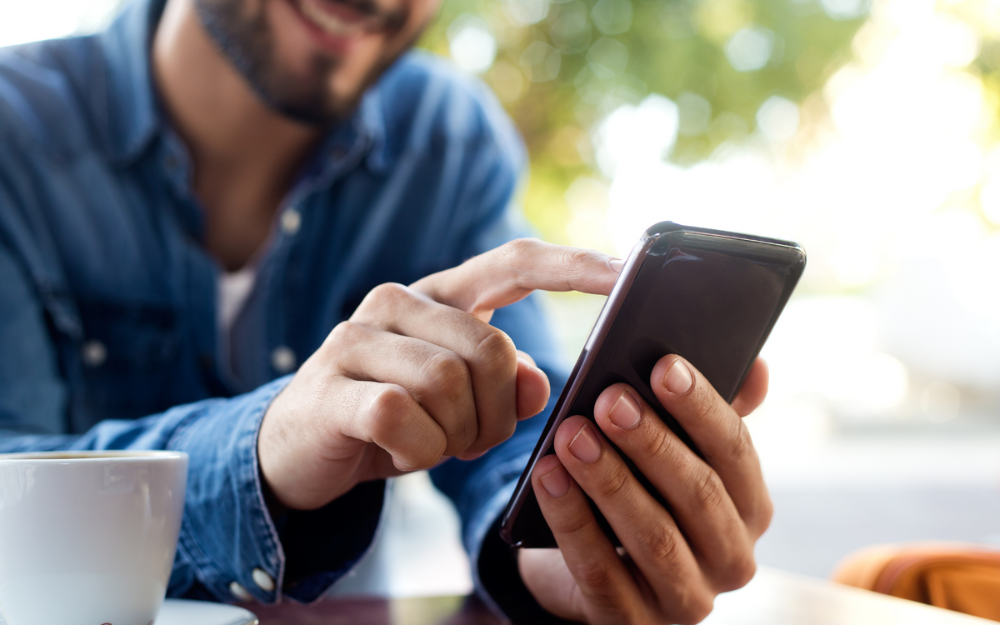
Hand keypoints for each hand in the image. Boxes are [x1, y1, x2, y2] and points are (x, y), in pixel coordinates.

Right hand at [257, 239, 623, 509]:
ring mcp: (358, 338)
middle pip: (493, 349)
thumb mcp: (462, 407)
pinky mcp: (331, 383)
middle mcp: (398, 301)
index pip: (516, 263)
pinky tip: (400, 454)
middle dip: (497, 413)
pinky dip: (417, 451)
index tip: (629, 269)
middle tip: (472, 440)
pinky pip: (402, 416)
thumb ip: (508, 387)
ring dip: (455, 437)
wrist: (300, 451)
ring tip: (434, 446)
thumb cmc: (394, 420)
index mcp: (441, 296)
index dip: (574, 265)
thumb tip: (543, 383)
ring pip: (449, 384)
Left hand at [520, 355, 770, 623]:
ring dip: (609, 480)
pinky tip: (547, 479)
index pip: (736, 451)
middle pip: (698, 494)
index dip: (701, 407)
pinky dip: (572, 521)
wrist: (591, 570)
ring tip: (571, 434)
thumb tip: (755, 365)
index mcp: (750, 508)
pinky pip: (601, 572)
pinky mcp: (632, 623)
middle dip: (651, 442)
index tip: (663, 366)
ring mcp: (686, 599)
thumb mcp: (676, 455)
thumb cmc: (643, 495)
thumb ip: (711, 414)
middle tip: (608, 399)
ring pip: (654, 537)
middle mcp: (732, 559)